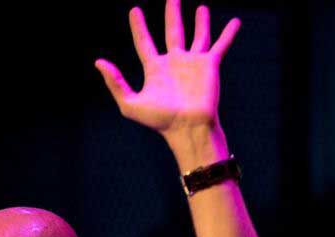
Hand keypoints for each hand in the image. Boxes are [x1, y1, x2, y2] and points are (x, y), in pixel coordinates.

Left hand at [95, 0, 240, 139]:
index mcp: (155, 69)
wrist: (188, 127)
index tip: (134, 10)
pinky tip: (235, 22)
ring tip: (200, 7)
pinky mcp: (210, 65)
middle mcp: (174, 63)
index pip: (144, 42)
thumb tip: (99, 62)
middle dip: (171, 14)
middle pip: (172, 31)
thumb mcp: (130, 104)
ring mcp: (193, 63)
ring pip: (197, 35)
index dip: (138, 26)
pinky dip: (228, 34)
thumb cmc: (159, 120)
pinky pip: (220, 45)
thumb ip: (116, 83)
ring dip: (200, 21)